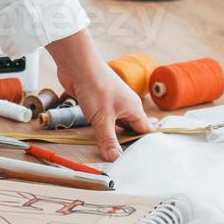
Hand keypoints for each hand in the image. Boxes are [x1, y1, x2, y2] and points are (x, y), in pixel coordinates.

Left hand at [46, 29, 155, 161]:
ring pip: (117, 123)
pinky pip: (104, 118)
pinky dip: (103, 127)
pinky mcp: (98, 101)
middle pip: (131, 128)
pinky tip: (99, 134)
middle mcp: (125, 105)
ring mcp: (111, 102)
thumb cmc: (95, 86)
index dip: (144, 144)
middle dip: (128, 141)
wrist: (78, 64)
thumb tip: (116, 158)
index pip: (145, 130)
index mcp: (133, 108)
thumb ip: (108, 139)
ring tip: (114, 150)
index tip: (143, 158)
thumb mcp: (102, 118)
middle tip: (128, 158)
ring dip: (114, 134)